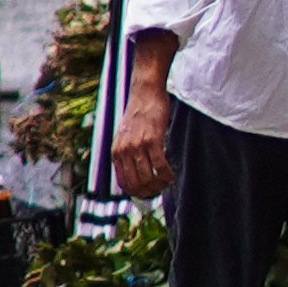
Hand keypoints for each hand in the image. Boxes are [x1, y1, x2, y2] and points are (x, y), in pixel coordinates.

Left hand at [112, 78, 172, 201]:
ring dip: (160, 185)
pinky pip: (160, 166)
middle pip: (137, 184)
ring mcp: (137, 146)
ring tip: (167, 182)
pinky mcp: (152, 140)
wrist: (145, 92)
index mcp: (116, 152)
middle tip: (160, 189)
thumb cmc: (138, 114)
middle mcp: (124, 151)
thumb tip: (136, 177)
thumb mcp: (125, 136)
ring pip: (149, 178)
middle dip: (150, 192)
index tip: (148, 193)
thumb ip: (126, 154)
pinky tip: (171, 175)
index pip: (124, 184)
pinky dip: (167, 175)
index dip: (137, 193)